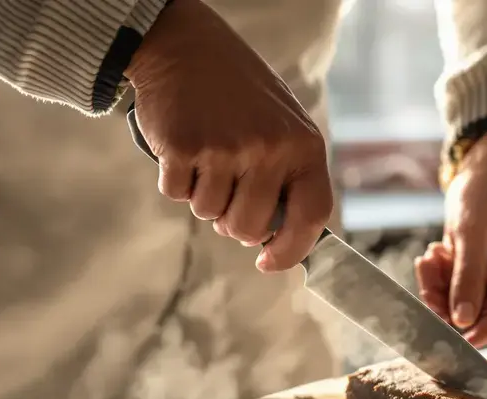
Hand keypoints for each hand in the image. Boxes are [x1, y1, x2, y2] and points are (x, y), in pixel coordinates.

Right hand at [125, 0, 332, 270]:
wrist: (185, 47)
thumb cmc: (238, 94)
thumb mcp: (282, 127)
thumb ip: (288, 177)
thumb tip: (278, 238)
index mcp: (303, 145)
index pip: (311, 216)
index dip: (292, 249)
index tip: (269, 263)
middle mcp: (269, 149)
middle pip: (250, 228)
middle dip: (233, 222)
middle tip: (227, 189)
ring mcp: (226, 149)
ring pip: (210, 215)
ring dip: (203, 196)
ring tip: (207, 154)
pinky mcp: (183, 148)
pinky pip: (177, 195)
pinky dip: (175, 180)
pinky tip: (183, 145)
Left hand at [414, 132, 486, 346]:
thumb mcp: (472, 232)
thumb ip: (467, 278)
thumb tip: (462, 320)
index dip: (479, 333)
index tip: (449, 340)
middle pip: (485, 314)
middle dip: (449, 300)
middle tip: (426, 275)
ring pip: (470, 305)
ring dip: (442, 287)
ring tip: (431, 258)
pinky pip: (465, 291)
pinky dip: (445, 278)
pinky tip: (436, 256)